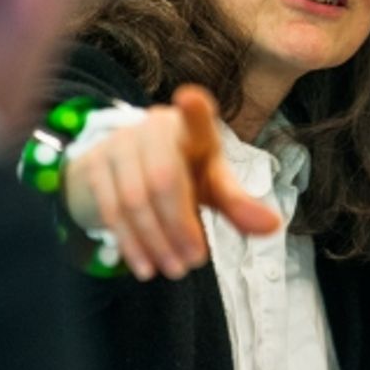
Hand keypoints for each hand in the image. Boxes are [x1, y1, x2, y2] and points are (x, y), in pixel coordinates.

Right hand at [62, 84, 280, 281]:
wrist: (125, 168)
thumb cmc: (183, 175)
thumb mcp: (212, 185)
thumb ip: (238, 204)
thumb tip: (274, 226)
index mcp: (191, 128)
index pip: (196, 118)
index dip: (194, 110)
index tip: (190, 99)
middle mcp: (153, 128)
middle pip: (163, 180)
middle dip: (179, 227)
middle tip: (193, 262)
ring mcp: (119, 144)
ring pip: (133, 200)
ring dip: (155, 241)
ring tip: (174, 270)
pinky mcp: (95, 166)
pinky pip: (111, 211)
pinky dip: (131, 244)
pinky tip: (145, 266)